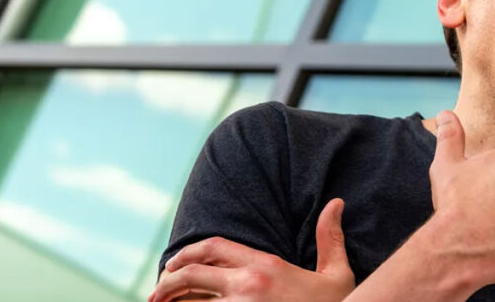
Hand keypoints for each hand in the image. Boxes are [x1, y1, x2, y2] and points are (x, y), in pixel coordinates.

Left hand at [149, 198, 353, 301]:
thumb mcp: (337, 274)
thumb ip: (330, 239)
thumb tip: (336, 203)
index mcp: (265, 267)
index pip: (215, 247)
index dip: (189, 253)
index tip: (174, 263)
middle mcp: (247, 286)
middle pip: (192, 274)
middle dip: (168, 281)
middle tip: (157, 291)